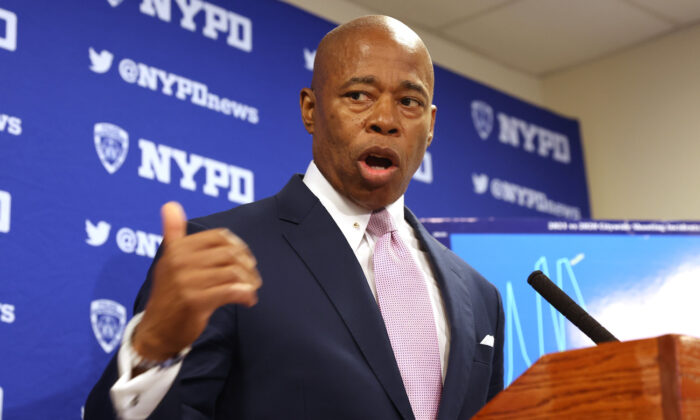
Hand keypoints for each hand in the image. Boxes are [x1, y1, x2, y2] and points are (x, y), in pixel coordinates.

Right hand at [132, 201, 260, 360]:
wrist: (156, 332)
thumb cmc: (170, 295)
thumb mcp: (169, 261)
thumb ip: (173, 234)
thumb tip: (170, 204)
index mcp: (177, 249)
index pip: (219, 237)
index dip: (238, 246)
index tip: (245, 259)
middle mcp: (179, 261)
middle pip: (230, 253)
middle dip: (247, 265)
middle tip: (252, 278)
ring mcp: (186, 281)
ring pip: (233, 271)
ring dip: (249, 281)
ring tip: (251, 289)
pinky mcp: (195, 301)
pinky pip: (231, 290)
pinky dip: (246, 294)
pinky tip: (248, 300)